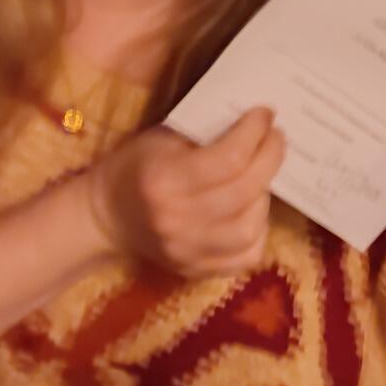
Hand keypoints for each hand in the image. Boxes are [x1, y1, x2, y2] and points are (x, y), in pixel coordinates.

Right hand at [86, 108, 284, 279]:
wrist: (108, 214)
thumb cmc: (137, 165)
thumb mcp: (163, 137)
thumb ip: (206, 131)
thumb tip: (257, 121)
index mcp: (164, 180)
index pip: (229, 159)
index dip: (255, 133)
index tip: (266, 114)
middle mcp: (175, 220)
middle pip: (244, 192)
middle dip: (270, 159)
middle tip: (276, 138)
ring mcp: (186, 251)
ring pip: (249, 228)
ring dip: (264, 196)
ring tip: (261, 175)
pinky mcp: (195, 271)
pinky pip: (246, 256)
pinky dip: (258, 230)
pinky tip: (252, 208)